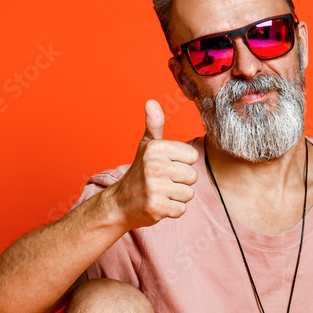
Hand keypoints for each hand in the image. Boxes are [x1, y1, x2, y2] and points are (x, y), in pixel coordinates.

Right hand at [109, 99, 198, 228]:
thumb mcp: (146, 146)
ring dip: (177, 197)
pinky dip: (172, 211)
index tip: (166, 167)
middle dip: (181, 182)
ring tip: (161, 193)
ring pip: (189, 194)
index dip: (182, 164)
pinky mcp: (156, 207)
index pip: (192, 156)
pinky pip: (181, 209)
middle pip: (193, 176)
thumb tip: (151, 101)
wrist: (119, 203)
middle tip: (163, 182)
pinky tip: (159, 205)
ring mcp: (155, 187)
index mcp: (156, 148)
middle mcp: (155, 166)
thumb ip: (154, 125)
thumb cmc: (139, 172)